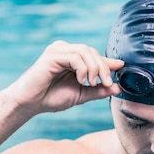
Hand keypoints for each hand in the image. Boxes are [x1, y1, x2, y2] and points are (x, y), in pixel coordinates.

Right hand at [7, 41, 123, 114]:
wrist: (30, 103)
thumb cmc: (52, 98)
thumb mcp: (81, 95)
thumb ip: (98, 90)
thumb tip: (117, 87)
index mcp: (72, 57)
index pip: (95, 55)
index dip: (109, 62)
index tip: (122, 68)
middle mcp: (66, 50)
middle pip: (92, 51)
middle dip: (104, 68)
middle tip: (107, 83)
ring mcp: (58, 50)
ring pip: (85, 51)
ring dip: (94, 68)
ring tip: (92, 83)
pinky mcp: (52, 55)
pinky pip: (75, 57)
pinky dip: (83, 69)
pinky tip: (81, 80)